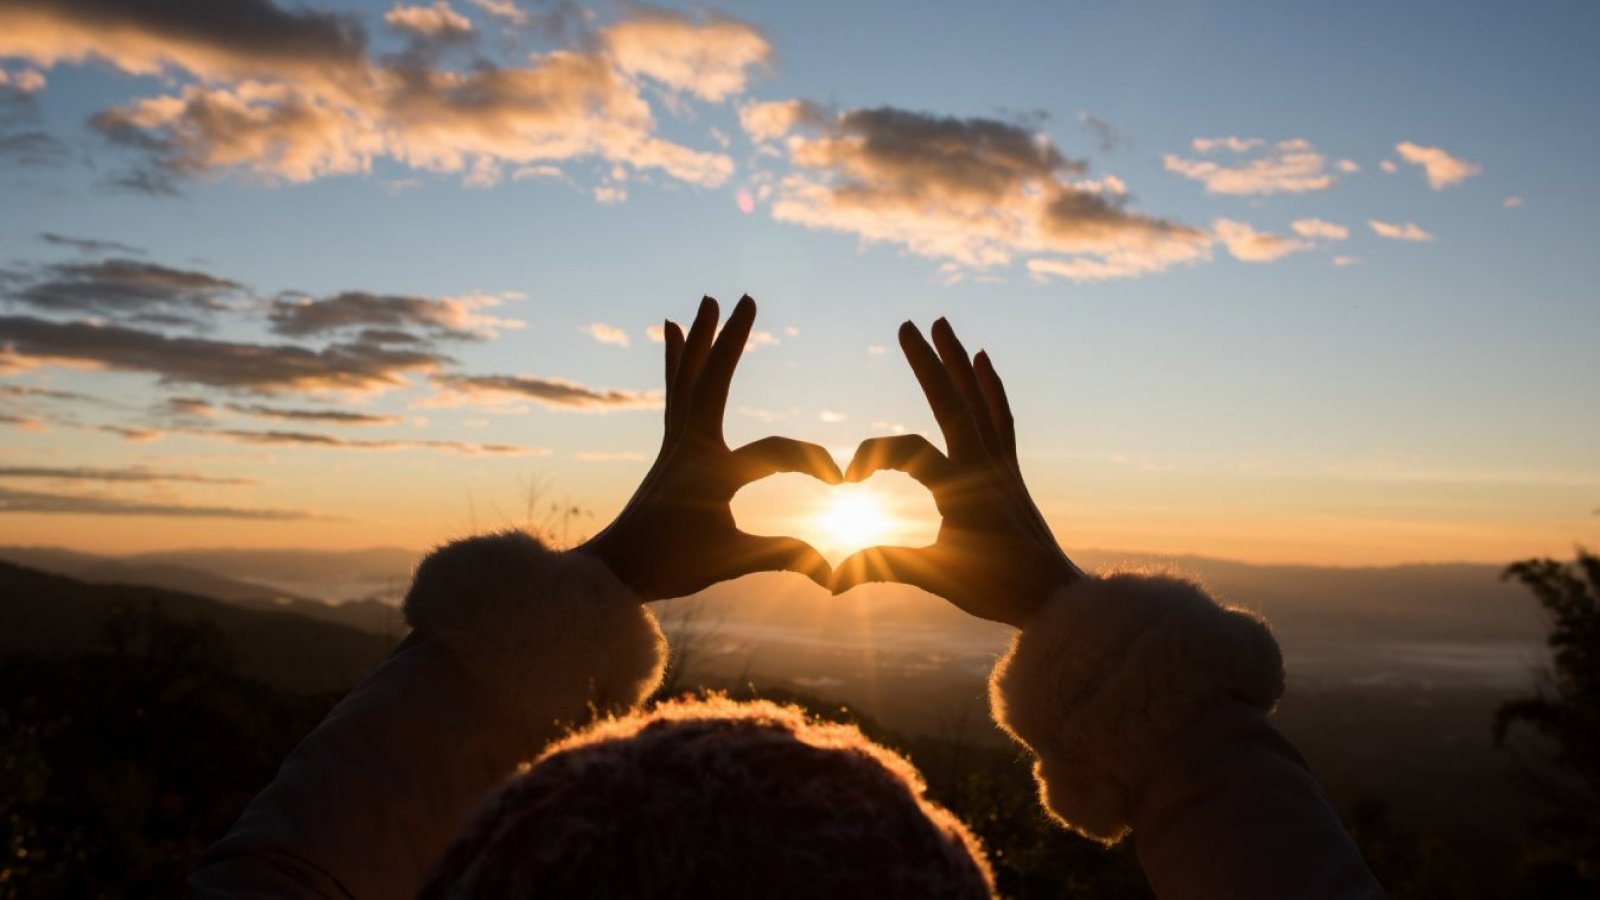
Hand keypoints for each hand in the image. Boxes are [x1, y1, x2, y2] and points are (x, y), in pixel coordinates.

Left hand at [580, 295, 841, 600]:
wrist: (611, 571)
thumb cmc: (669, 567)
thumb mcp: (730, 561)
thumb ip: (783, 556)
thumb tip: (835, 571)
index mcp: (710, 473)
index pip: (775, 453)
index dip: (814, 463)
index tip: (842, 483)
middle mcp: (689, 447)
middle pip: (712, 381)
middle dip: (731, 340)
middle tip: (745, 298)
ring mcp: (675, 444)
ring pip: (688, 378)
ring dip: (701, 339)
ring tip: (706, 302)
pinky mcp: (669, 448)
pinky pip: (675, 392)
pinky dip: (677, 361)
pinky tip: (674, 333)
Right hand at [831, 318, 1083, 626]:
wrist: (1057, 598)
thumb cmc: (998, 591)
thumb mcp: (938, 578)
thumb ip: (886, 568)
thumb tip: (832, 579)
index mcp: (961, 489)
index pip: (908, 451)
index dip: (871, 456)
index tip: (847, 481)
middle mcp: (984, 466)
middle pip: (952, 402)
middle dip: (928, 362)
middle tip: (907, 324)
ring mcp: (1001, 464)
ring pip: (978, 400)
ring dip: (958, 360)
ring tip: (944, 324)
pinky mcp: (1011, 470)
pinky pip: (1001, 417)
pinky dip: (991, 387)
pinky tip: (984, 362)